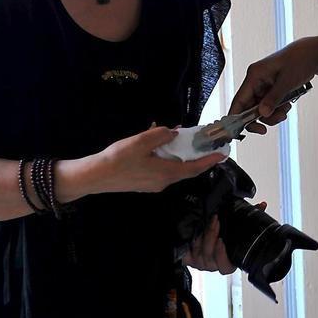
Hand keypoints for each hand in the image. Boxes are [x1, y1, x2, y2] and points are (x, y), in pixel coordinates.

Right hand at [93, 126, 225, 193]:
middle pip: (186, 169)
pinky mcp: (144, 182)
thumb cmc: (118, 160)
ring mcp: (153, 184)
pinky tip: (160, 145)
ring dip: (180, 155)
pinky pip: (162, 168)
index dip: (210, 161)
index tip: (223, 154)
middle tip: (205, 142)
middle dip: (197, 155)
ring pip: (173, 168)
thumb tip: (174, 133)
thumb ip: (161, 135)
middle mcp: (163, 182)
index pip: (195, 168)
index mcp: (166, 173)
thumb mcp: (141, 141)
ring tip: (182, 138)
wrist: (95, 177)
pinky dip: (167, 157)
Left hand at [183, 202, 266, 274]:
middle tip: (215, 221)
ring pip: (200, 253)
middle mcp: (212, 264)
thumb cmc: (219, 231)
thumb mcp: (234, 224)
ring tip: (207, 221)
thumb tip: (262, 205)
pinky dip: (192, 241)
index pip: (227, 267)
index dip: (223, 256)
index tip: (222, 240)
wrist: (198, 235)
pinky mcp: (189, 259)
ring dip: (203, 236)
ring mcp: (200, 262)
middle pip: (210, 257)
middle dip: (211, 237)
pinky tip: (196, 231)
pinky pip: (189, 253)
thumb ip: (248, 216)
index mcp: (226, 260)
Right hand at [229, 38, 317, 133]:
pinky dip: (277, 110)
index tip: (238, 134)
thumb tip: (262, 114)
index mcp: (254, 75)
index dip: (235, 118)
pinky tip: (287, 105)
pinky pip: (269, 105)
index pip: (239, 101)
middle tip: (276, 121)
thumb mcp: (287, 81)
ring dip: (272, 114)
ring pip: (261, 109)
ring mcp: (263, 85)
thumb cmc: (299, 62)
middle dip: (263, 117)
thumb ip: (274, 98)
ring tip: (286, 110)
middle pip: (249, 108)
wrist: (312, 54)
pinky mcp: (271, 89)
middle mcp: (255, 81)